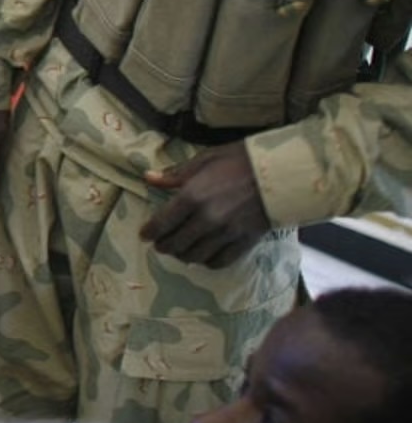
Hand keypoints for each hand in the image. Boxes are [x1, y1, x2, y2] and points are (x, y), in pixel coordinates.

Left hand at [141, 142, 270, 267]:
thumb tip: (148, 178)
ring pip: (195, 256)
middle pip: (176, 243)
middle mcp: (206, 219)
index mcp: (192, 197)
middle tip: (159, 244)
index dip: (150, 232)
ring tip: (178, 251)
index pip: (163, 222)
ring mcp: (226, 234)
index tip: (144, 235)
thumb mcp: (204, 160)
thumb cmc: (239, 161)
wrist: (279, 173)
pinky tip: (202, 256)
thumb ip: (175, 174)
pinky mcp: (244, 242)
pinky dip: (207, 262)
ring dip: (182, 255)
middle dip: (164, 246)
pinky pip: (220, 261)